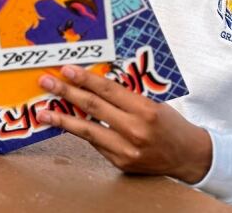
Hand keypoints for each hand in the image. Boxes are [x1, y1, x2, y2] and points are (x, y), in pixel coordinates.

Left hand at [37, 65, 211, 183]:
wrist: (188, 156)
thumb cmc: (170, 124)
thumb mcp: (154, 102)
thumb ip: (126, 95)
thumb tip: (94, 82)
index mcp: (145, 110)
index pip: (108, 90)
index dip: (86, 79)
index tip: (67, 69)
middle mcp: (135, 130)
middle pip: (93, 107)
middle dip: (67, 92)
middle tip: (47, 82)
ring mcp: (126, 149)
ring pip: (87, 130)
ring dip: (62, 118)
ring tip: (44, 111)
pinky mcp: (121, 162)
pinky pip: (95, 143)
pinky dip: (79, 132)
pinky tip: (65, 123)